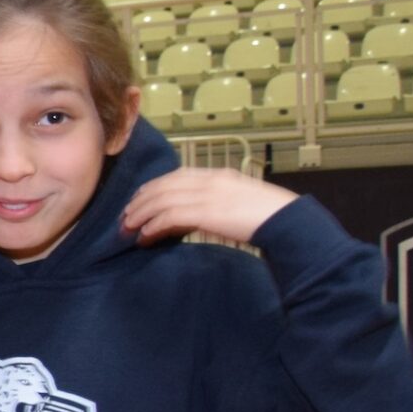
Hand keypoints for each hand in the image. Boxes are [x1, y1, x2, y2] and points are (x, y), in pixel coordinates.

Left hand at [120, 168, 297, 246]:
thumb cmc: (266, 216)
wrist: (287, 220)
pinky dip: (153, 226)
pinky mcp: (208, 212)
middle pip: (162, 186)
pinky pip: (170, 216)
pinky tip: (145, 236)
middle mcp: (209, 180)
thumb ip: (210, 204)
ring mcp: (208, 194)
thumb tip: (184, 219)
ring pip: (161, 200)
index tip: (138, 202)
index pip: (174, 176)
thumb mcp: (235, 202)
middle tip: (125, 218)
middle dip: (139, 203)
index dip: (151, 189)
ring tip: (128, 230)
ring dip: (140, 216)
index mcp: (216, 175)